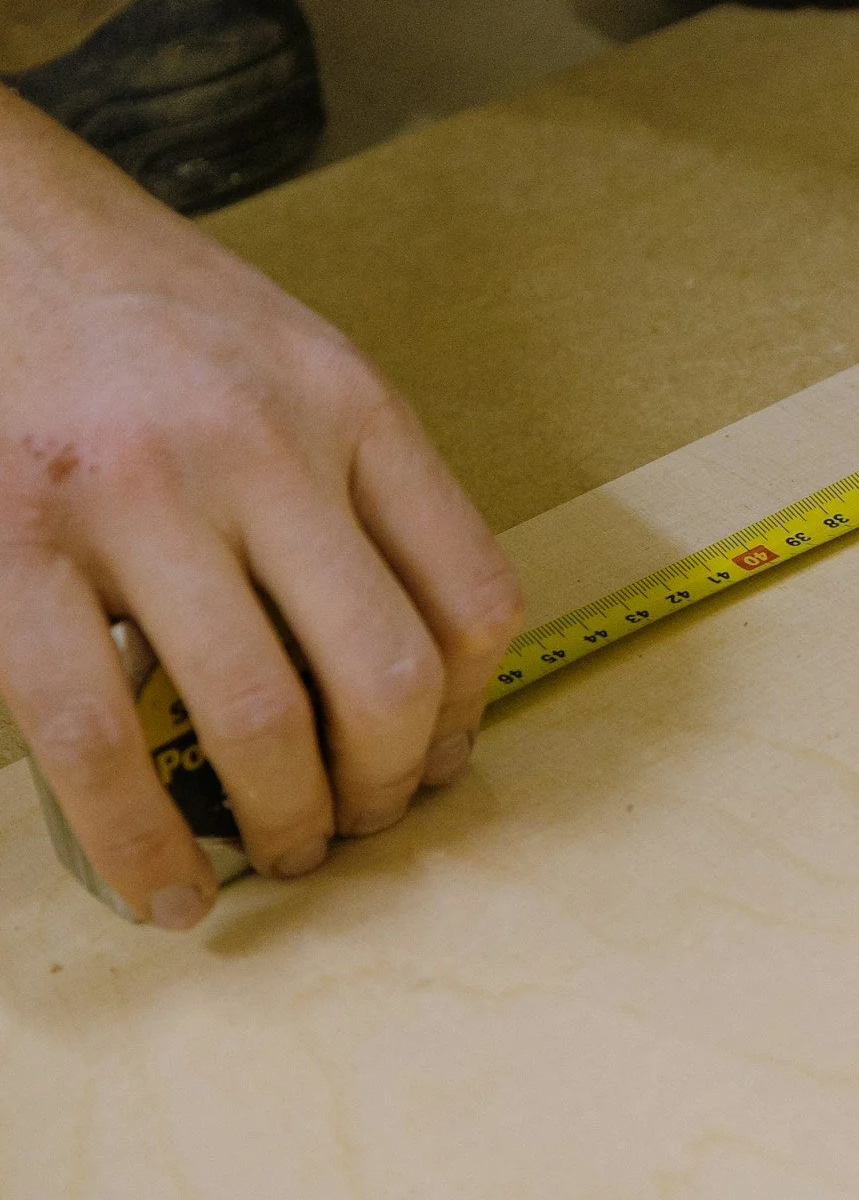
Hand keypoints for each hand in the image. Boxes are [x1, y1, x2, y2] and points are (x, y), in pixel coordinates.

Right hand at [0, 97, 523, 927]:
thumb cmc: (143, 310)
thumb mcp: (293, 364)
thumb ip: (354, 492)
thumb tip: (400, 669)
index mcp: (351, 406)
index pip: (472, 594)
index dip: (468, 713)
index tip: (440, 761)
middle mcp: (263, 449)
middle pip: (384, 675)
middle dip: (385, 788)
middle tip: (358, 828)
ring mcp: (136, 499)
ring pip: (260, 719)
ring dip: (285, 825)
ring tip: (278, 857)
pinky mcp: (11, 546)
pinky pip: (97, 738)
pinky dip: (141, 843)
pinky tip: (168, 889)